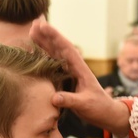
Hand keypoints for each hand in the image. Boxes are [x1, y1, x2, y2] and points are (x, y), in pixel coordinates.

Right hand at [30, 19, 130, 136]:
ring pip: (55, 53)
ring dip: (44, 42)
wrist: (105, 113)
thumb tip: (54, 98)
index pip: (66, 48)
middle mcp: (74, 67)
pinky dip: (43, 56)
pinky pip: (53, 64)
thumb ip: (70, 100)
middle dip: (47, 35)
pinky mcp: (65, 78)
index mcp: (80, 68)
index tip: (44, 26)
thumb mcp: (85, 104)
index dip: (55, 37)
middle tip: (34, 24)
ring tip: (32, 31)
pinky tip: (35, 51)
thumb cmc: (98, 107)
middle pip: (59, 47)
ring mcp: (69, 71)